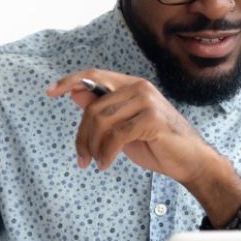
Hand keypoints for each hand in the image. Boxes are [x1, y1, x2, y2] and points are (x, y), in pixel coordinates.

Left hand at [45, 69, 218, 184]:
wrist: (190, 161)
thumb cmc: (157, 145)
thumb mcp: (122, 127)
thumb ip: (102, 110)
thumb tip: (74, 92)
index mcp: (132, 85)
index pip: (94, 76)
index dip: (70, 81)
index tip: (50, 91)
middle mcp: (139, 87)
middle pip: (93, 107)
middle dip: (82, 136)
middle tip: (82, 159)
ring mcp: (147, 101)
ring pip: (101, 121)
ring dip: (93, 147)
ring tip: (96, 163)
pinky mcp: (153, 119)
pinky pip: (116, 136)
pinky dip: (106, 154)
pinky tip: (106, 164)